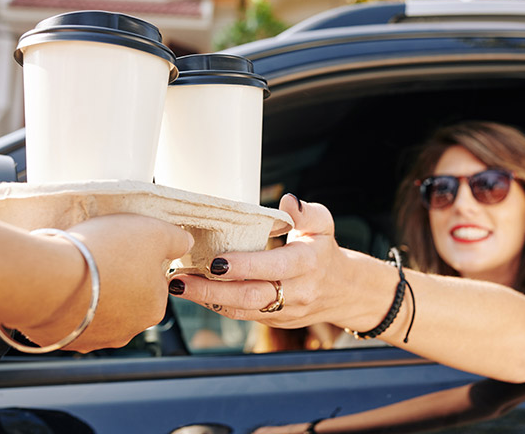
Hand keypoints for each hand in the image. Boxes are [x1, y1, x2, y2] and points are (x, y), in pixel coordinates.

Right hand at [18, 214, 192, 351]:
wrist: (47, 277)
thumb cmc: (106, 253)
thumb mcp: (154, 233)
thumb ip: (177, 239)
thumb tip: (185, 243)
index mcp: (154, 308)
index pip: (154, 280)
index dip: (139, 258)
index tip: (121, 247)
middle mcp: (127, 331)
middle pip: (126, 296)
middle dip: (115, 277)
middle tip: (97, 255)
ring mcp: (92, 339)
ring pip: (96, 309)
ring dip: (89, 291)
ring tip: (75, 269)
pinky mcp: (61, 340)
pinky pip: (67, 317)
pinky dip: (64, 302)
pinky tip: (58, 284)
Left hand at [170, 194, 365, 329]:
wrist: (345, 292)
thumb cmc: (325, 252)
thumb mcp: (324, 226)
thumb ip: (308, 213)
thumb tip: (290, 202)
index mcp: (307, 264)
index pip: (273, 267)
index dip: (243, 266)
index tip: (215, 261)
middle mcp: (296, 292)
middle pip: (250, 296)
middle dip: (211, 290)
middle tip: (180, 280)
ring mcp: (285, 311)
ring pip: (242, 310)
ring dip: (208, 300)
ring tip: (179, 287)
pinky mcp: (275, 322)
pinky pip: (243, 315)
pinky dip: (218, 305)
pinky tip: (197, 293)